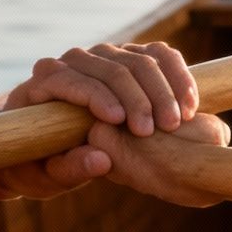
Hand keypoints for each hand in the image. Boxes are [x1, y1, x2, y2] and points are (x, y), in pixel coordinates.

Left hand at [0, 41, 215, 203]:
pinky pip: (159, 55)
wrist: (51, 144)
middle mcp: (74, 60)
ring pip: (139, 58)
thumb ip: (70, 167)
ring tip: (179, 121)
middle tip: (160, 129)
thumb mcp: (47, 176)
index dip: (97, 96)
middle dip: (139, 97)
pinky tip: (191, 103)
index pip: (72, 79)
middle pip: (111, 66)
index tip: (121, 121)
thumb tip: (102, 160)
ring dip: (163, 89)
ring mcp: (105, 55)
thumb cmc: (40, 163)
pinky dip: (178, 75)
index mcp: (44, 83)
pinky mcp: (131, 57)